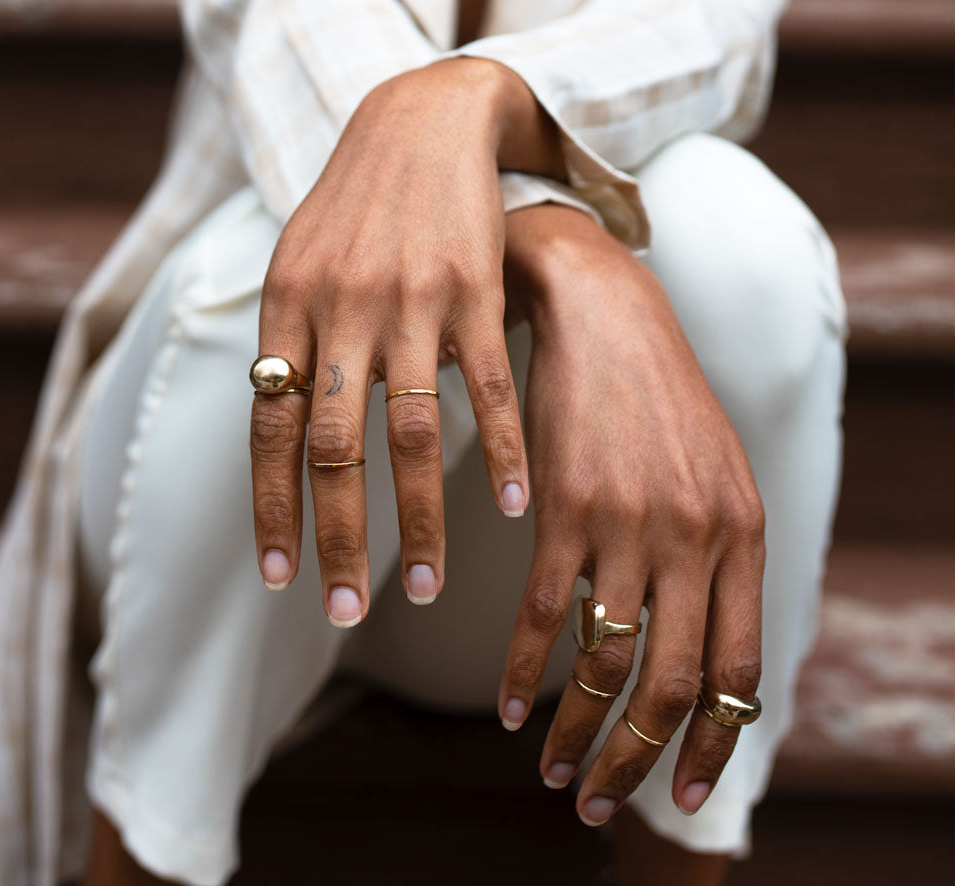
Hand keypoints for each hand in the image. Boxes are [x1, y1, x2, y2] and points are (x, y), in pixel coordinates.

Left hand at [250, 59, 563, 624]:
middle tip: (344, 611)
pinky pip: (487, 390)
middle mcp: (343, 314)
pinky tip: (513, 508)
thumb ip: (290, 347)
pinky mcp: (473, 295)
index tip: (278, 579)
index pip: (271, 433)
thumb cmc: (352, 209)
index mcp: (289, 313)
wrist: (418, 123)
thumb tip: (286, 435)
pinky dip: (501, 454)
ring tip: (423, 589)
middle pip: (336, 451)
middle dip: (338, 540)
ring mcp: (411, 305)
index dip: (272, 509)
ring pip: (413, 435)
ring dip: (419, 521)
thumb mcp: (296, 268)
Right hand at [499, 205, 764, 822]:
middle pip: (672, 681)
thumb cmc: (657, 397)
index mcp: (742, 533)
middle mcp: (696, 536)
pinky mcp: (566, 506)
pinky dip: (521, 671)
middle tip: (599, 800)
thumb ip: (718, 553)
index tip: (682, 793)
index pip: (736, 668)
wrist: (604, 312)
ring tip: (552, 769)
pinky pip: (545, 614)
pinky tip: (506, 704)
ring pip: (605, 659)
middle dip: (637, 759)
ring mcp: (631, 522)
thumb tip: (700, 637)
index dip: (710, 743)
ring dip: (577, 729)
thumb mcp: (716, 472)